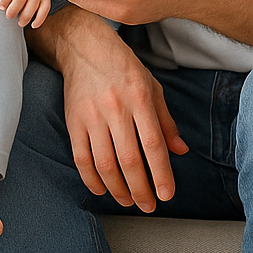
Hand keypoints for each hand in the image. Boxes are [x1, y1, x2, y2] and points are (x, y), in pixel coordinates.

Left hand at [0, 0, 51, 27]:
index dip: (3, 3)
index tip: (1, 7)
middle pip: (19, 2)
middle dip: (12, 12)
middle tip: (9, 15)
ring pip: (31, 8)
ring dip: (24, 18)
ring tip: (20, 22)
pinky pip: (45, 10)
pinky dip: (39, 20)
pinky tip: (33, 25)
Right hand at [55, 13, 187, 210]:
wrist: (84, 46)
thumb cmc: (123, 66)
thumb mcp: (152, 87)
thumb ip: (166, 121)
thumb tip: (180, 151)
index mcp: (140, 98)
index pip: (153, 144)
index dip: (162, 174)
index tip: (167, 194)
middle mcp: (116, 107)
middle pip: (129, 160)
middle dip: (141, 189)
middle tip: (148, 205)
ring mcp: (92, 115)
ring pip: (105, 163)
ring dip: (118, 189)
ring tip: (128, 201)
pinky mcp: (73, 120)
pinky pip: (81, 157)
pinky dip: (91, 179)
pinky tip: (102, 189)